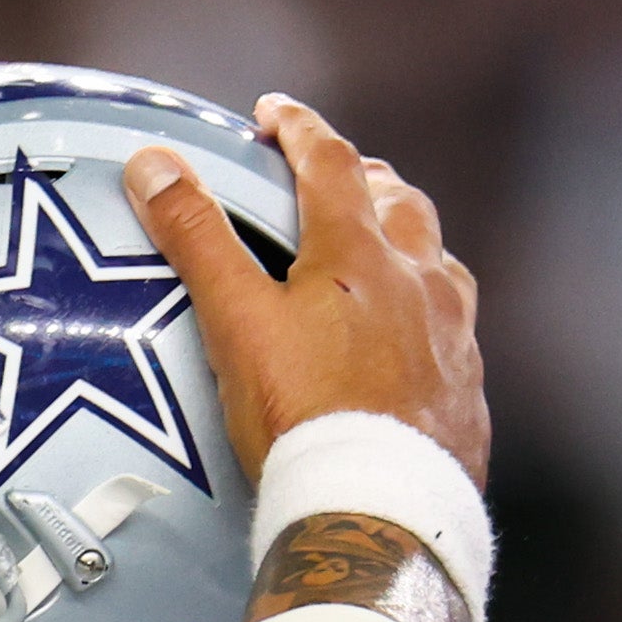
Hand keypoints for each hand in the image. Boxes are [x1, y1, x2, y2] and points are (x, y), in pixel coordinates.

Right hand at [125, 95, 482, 488]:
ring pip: (439, 261)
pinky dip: (432, 313)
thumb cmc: (303, 417)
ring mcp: (453, 335)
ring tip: (387, 248)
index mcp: (359, 254)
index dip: (298, 129)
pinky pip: (455, 331)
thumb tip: (155, 165)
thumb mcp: (235, 324)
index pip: (329, 163)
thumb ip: (197, 239)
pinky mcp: (466, 390)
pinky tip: (415, 339)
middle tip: (338, 177)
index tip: (275, 113)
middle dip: (366, 179)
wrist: (377, 509)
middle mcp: (419, 281)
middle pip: (399, 203)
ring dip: (410, 241)